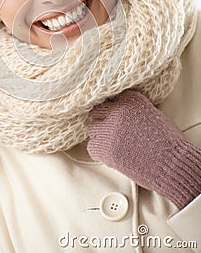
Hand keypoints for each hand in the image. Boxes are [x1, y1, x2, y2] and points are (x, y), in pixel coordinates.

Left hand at [87, 90, 200, 208]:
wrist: (172, 165)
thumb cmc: (167, 141)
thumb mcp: (152, 114)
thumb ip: (132, 110)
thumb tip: (119, 112)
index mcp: (131, 99)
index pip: (112, 98)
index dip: (115, 108)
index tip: (119, 115)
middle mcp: (117, 111)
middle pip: (97, 111)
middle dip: (103, 119)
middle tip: (111, 129)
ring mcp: (109, 130)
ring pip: (92, 128)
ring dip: (100, 134)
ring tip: (112, 142)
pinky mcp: (104, 149)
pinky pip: (91, 146)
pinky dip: (99, 150)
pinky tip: (111, 153)